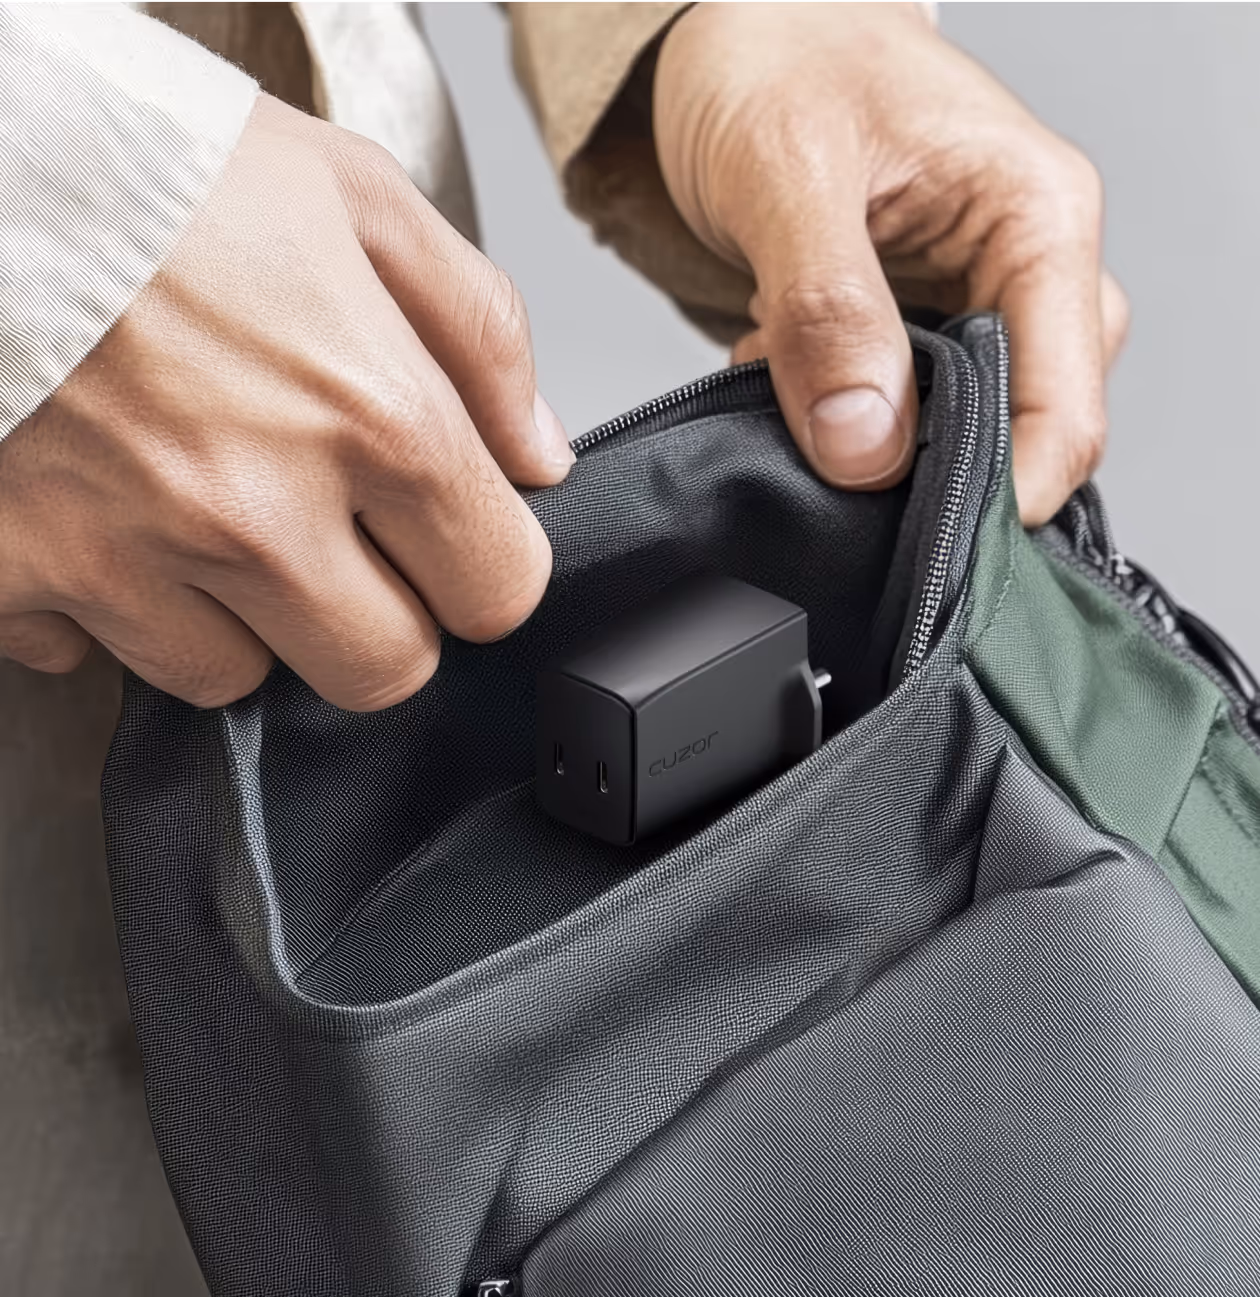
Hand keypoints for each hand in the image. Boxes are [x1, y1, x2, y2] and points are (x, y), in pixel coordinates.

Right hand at [0, 95, 572, 708]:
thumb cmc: (148, 160)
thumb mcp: (356, 197)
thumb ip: (478, 334)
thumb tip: (537, 454)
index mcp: (369, 415)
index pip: (495, 590)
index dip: (484, 567)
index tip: (454, 540)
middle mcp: (255, 509)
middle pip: (384, 671)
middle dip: (379, 615)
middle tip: (338, 536)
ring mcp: (127, 555)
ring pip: (238, 678)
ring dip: (240, 614)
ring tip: (203, 504)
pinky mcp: (15, 574)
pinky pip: (92, 657)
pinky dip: (111, 604)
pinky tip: (108, 517)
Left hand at [655, 0, 1128, 522]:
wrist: (733, 36)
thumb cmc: (775, 58)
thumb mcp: (787, 174)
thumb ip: (829, 310)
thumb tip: (867, 445)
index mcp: (1036, 216)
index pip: (1065, 400)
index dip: (1006, 491)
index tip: (925, 542)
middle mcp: (1023, 266)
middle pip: (1029, 426)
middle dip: (937, 477)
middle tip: (841, 481)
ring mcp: (973, 300)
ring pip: (962, 427)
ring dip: (882, 449)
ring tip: (802, 411)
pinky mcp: (918, 323)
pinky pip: (904, 409)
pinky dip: (844, 423)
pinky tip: (791, 394)